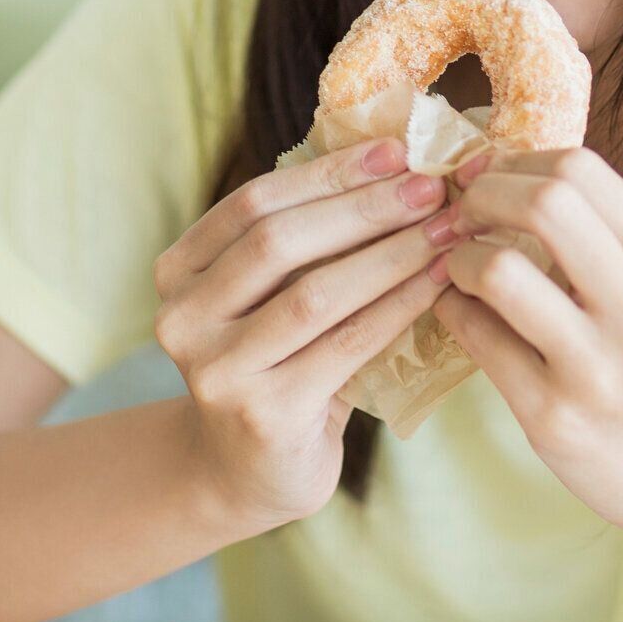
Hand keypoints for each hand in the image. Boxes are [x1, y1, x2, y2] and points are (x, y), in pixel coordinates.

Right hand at [152, 136, 476, 530]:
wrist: (251, 471)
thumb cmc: (277, 362)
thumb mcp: (269, 295)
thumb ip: (303, 239)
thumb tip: (392, 160)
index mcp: (177, 271)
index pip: (253, 203)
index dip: (327, 172)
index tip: (395, 150)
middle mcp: (180, 318)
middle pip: (278, 242)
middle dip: (363, 207)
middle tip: (431, 186)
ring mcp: (215, 371)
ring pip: (313, 294)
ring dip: (389, 253)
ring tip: (445, 228)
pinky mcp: (263, 414)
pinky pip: (345, 345)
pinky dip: (398, 306)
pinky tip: (438, 282)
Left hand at [434, 146, 622, 550]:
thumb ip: (604, 234)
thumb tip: (507, 172)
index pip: (581, 169)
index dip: (518, 161)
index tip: (495, 176)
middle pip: (544, 202)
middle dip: (483, 194)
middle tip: (465, 213)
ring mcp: (596, 368)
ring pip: (499, 270)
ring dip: (458, 257)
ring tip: (458, 267)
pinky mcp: (553, 417)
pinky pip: (477, 338)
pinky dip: (452, 310)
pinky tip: (460, 311)